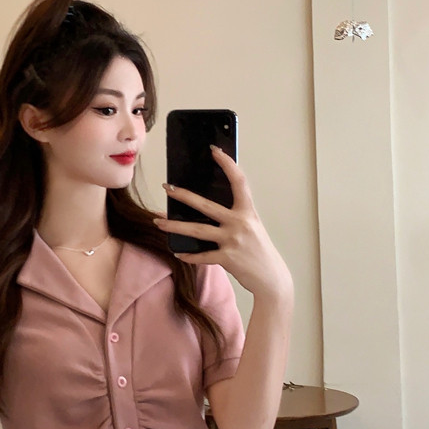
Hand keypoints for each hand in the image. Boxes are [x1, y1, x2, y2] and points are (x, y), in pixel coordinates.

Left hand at [155, 146, 291, 302]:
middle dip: (184, 195)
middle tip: (167, 187)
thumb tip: (208, 210)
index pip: (238, 181)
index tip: (214, 150)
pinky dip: (189, 255)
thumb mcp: (252, 227)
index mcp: (248, 212)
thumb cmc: (259, 251)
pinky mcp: (227, 258)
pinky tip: (177, 253)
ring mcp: (232, 241)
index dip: (227, 164)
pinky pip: (202, 256)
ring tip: (157, 222)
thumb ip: (235, 217)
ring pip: (197, 230)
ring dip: (174, 226)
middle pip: (206, 205)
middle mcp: (240, 223)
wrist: (271, 278)